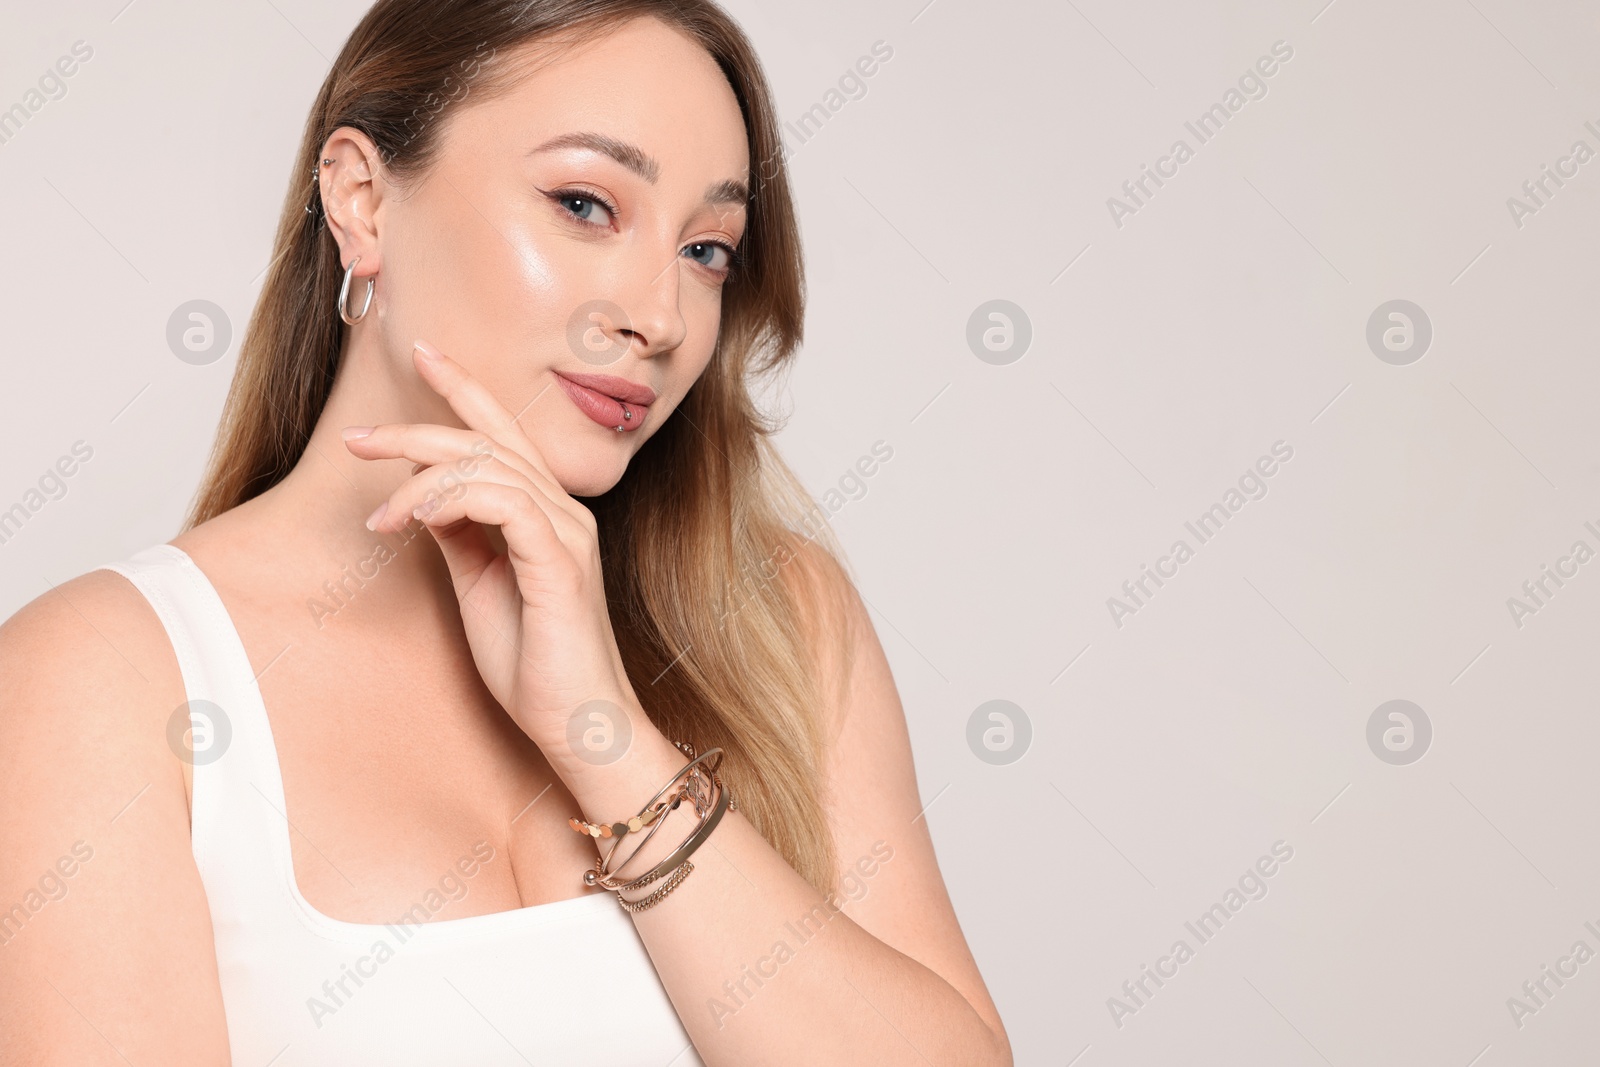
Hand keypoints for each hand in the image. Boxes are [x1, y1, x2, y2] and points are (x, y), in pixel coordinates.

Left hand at [342, 339, 639, 753]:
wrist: (577, 723)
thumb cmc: (535, 664)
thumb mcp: (481, 587)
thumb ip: (461, 536)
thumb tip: (425, 497)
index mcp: (547, 514)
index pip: (503, 435)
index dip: (465, 390)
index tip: (424, 354)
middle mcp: (564, 511)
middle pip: (487, 440)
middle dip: (416, 430)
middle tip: (356, 437)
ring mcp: (567, 533)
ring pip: (489, 466)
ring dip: (420, 478)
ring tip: (379, 513)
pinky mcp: (559, 561)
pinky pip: (503, 503)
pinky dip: (451, 500)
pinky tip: (413, 520)